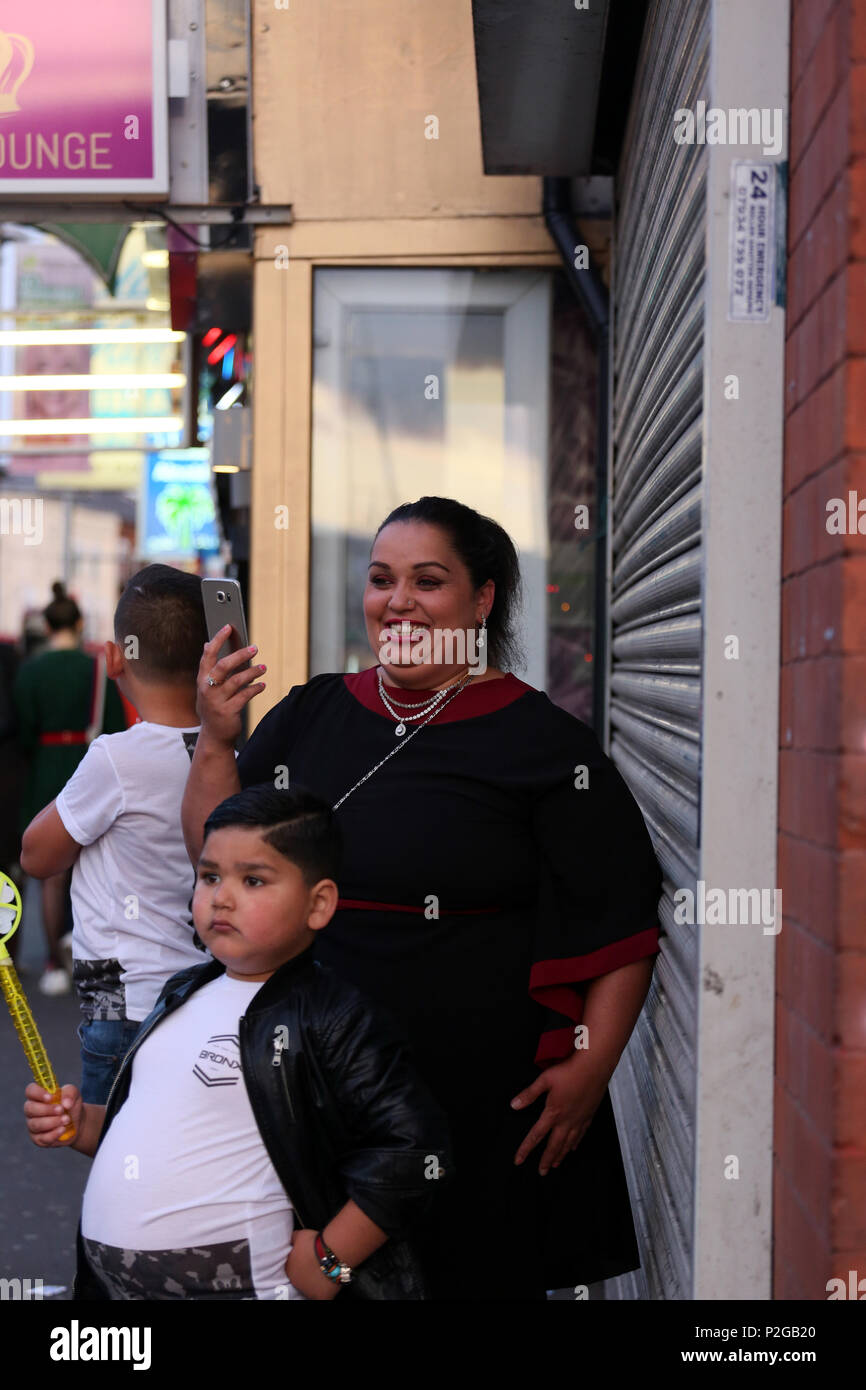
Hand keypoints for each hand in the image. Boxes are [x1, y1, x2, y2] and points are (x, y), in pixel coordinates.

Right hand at [24, 1082, 80, 1146]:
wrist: (77, 1122)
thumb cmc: (70, 1104)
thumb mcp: (73, 1094)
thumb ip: (70, 1093)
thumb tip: (66, 1103)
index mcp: (37, 1096)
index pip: (30, 1091)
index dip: (37, 1093)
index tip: (50, 1097)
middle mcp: (31, 1110)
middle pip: (30, 1109)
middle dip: (47, 1109)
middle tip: (61, 1110)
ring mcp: (33, 1125)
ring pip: (36, 1124)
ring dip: (52, 1122)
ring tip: (66, 1119)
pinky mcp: (38, 1139)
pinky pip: (42, 1138)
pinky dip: (54, 1134)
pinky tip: (62, 1129)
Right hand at [196, 627, 265, 744]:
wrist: (214, 736)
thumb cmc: (213, 707)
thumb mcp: (206, 687)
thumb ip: (208, 668)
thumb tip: (208, 643)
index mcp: (201, 680)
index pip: (208, 655)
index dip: (217, 640)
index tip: (228, 627)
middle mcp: (207, 689)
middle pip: (223, 666)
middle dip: (240, 655)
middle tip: (254, 648)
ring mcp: (216, 701)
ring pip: (236, 681)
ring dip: (252, 672)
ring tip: (263, 668)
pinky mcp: (228, 712)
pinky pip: (244, 696)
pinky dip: (255, 688)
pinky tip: (262, 685)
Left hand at [284, 1229, 340, 1300]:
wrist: (328, 1251)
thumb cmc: (314, 1242)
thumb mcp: (299, 1235)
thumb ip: (293, 1239)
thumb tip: (291, 1239)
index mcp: (289, 1269)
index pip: (293, 1269)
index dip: (301, 1264)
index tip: (308, 1260)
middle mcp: (296, 1282)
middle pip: (301, 1280)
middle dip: (308, 1274)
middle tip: (316, 1266)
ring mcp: (308, 1291)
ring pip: (311, 1289)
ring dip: (316, 1283)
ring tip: (325, 1274)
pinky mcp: (321, 1296)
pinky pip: (322, 1297)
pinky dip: (325, 1293)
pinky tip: (329, 1286)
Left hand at [510, 1056, 609, 1174]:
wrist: (595, 1066)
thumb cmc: (569, 1070)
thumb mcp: (545, 1079)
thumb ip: (529, 1094)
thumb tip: (514, 1105)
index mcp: (553, 1112)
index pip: (536, 1135)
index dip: (526, 1149)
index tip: (518, 1160)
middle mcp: (567, 1120)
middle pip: (554, 1145)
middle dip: (546, 1160)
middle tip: (541, 1172)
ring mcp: (579, 1119)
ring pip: (568, 1143)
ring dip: (560, 1155)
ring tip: (555, 1165)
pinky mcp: (589, 1115)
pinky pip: (581, 1134)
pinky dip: (575, 1143)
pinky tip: (573, 1147)